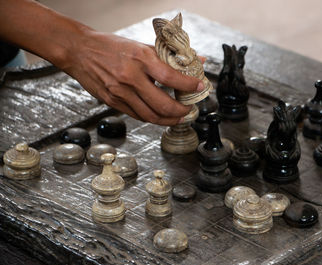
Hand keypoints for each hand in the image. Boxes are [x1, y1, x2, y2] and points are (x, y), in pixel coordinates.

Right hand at [62, 31, 203, 125]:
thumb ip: (168, 56)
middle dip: (181, 111)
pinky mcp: (113, 102)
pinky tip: (159, 115)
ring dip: (169, 120)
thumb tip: (196, 59)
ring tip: (178, 116)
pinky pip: (137, 116)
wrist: (79, 51)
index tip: (199, 87)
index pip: (171, 78)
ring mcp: (120, 92)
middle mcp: (131, 77)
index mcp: (140, 58)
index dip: (189, 85)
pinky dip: (152, 118)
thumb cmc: (111, 46)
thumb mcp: (141, 45)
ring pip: (151, 116)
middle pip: (163, 105)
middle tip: (189, 109)